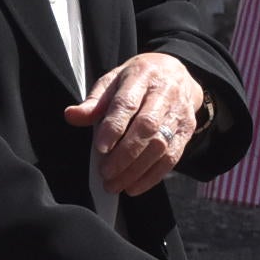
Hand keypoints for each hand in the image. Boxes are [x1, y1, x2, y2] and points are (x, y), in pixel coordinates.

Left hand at [66, 53, 208, 195]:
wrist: (175, 73)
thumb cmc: (137, 80)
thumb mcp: (113, 81)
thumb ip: (93, 102)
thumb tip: (72, 116)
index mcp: (142, 76)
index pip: (127, 104)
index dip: (114, 128)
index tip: (99, 149)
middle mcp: (165, 93)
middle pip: (147, 127)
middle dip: (125, 154)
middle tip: (106, 174)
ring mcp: (179, 113)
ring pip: (161, 145)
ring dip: (137, 169)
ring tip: (116, 184)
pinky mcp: (188, 130)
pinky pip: (173, 156)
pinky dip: (153, 175)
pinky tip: (135, 186)